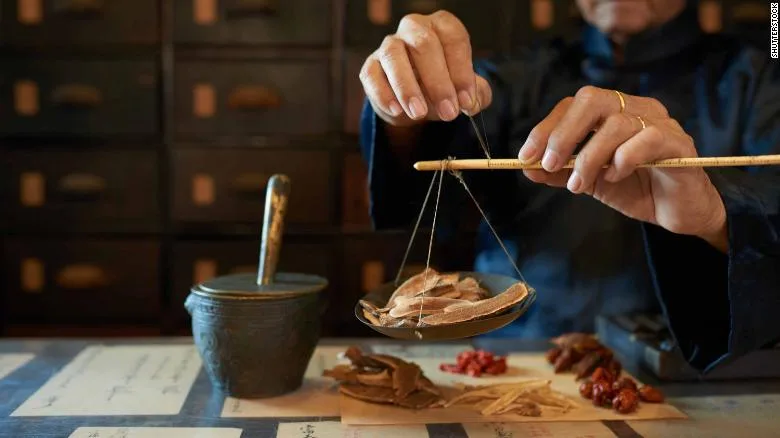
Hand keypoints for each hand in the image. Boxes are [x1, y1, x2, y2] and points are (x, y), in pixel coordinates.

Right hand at [358, 10, 492, 127]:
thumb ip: (477, 94)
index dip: (462, 72)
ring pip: (393, 55)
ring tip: (419, 113)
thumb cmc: (442, 87)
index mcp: (442, 26)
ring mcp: (389, 45)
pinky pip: (372, 75)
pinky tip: (397, 111)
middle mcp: (415, 28)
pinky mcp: (371, 66)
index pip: (453, 39)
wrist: (413, 102)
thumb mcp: (464, 91)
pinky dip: (384, 94)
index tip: (466, 101)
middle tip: (448, 113)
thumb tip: (473, 102)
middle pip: (424, 44)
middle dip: (438, 82)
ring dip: (407, 87)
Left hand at [517, 86, 727, 251]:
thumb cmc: (634, 188)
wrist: (678, 213)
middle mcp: (636, 109)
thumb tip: (526, 167)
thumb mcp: (589, 181)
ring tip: (579, 185)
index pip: (574, 104)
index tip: (526, 156)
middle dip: (564, 134)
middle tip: (551, 165)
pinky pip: (648, 140)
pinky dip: (624, 159)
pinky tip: (615, 178)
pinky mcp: (680, 144)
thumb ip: (559, 172)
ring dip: (589, 157)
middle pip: (593, 100)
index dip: (546, 127)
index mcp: (612, 112)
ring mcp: (660, 123)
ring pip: (617, 123)